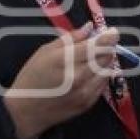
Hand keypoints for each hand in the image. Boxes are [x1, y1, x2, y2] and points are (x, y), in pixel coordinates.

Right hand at [5, 24, 118, 138]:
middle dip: (107, 47)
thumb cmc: (32, 77)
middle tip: (102, 43)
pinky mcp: (88, 103)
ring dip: (105, 61)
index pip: (96, 45)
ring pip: (107, 70)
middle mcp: (79, 76)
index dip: (109, 37)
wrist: (26, 110)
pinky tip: (92, 73)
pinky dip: (101, 75)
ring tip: (95, 58)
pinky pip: (103, 85)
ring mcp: (85, 92)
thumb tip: (89, 27)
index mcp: (66, 60)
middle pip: (105, 57)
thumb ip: (69, 39)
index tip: (113, 31)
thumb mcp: (45, 51)